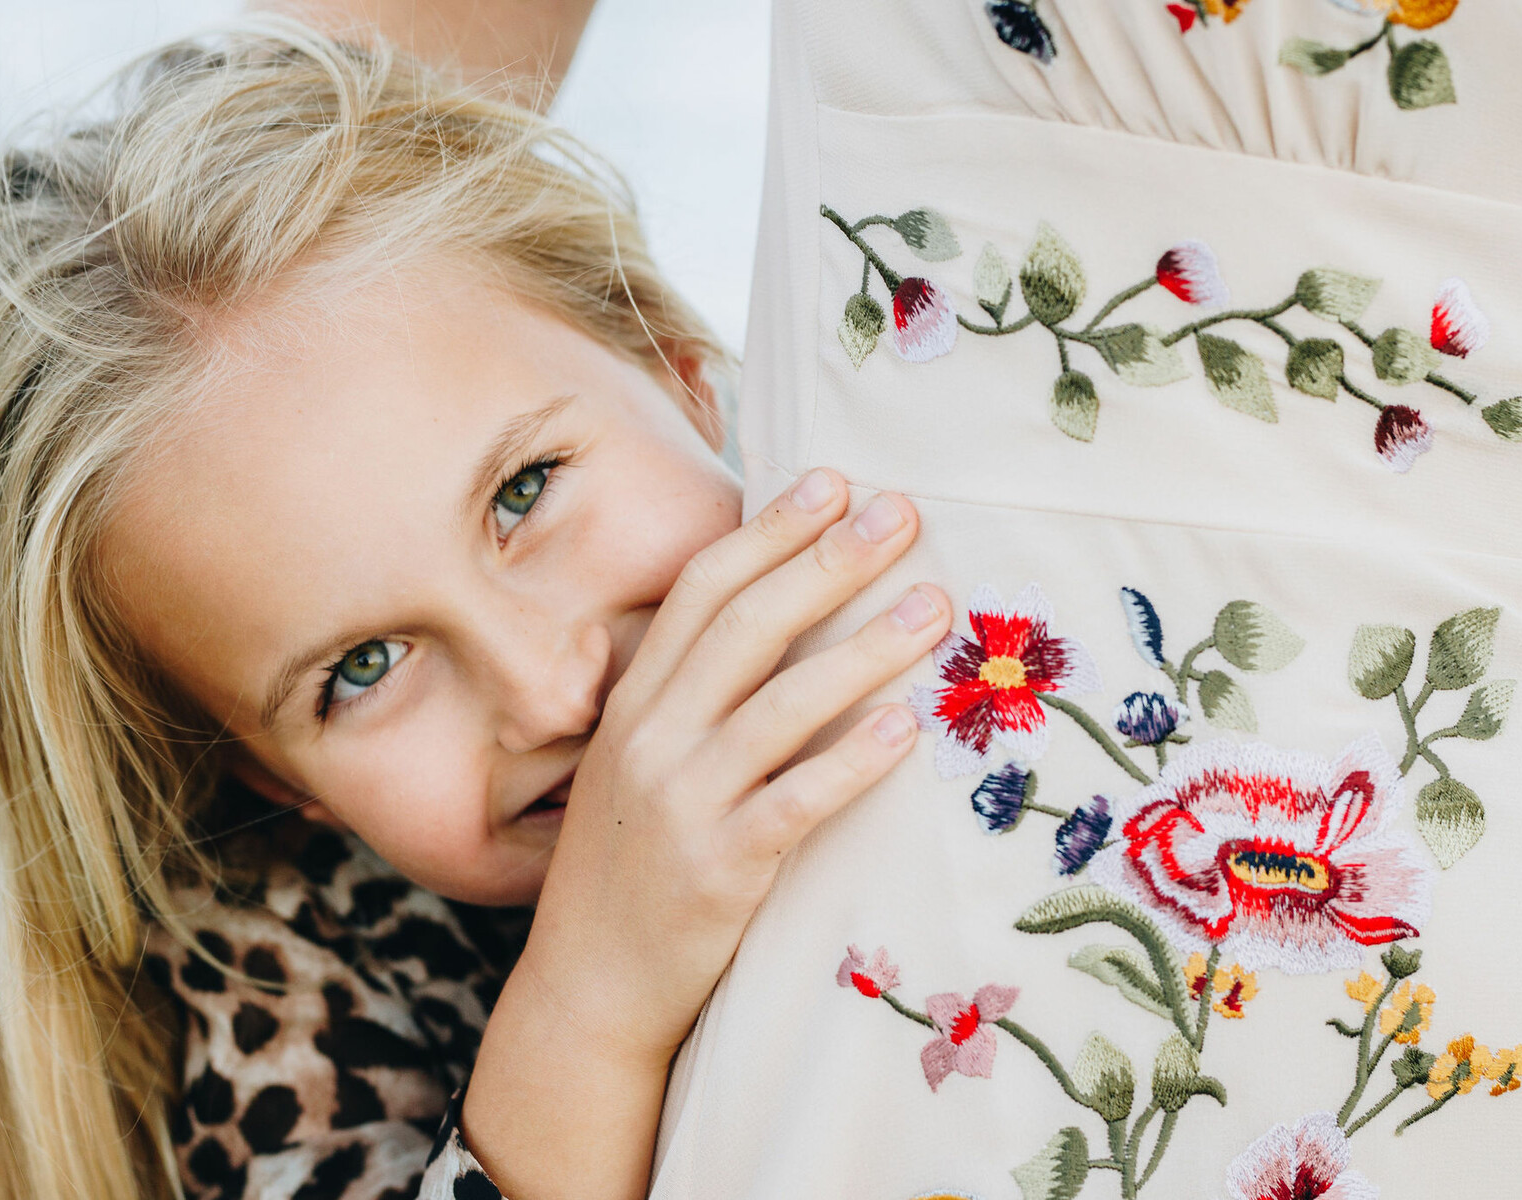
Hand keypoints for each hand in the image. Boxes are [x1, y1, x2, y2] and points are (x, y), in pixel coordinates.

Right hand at [465, 469, 949, 1197]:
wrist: (587, 987)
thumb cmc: (626, 867)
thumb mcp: (633, 767)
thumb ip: (684, 698)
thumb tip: (766, 623)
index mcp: (633, 704)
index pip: (700, 592)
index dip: (768, 531)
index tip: (831, 482)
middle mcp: (651, 739)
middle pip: (746, 627)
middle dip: (827, 561)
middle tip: (900, 514)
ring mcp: (682, 802)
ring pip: (781, 704)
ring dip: (863, 647)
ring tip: (934, 608)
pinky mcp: (719, 868)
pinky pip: (795, 801)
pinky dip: (851, 760)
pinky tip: (903, 724)